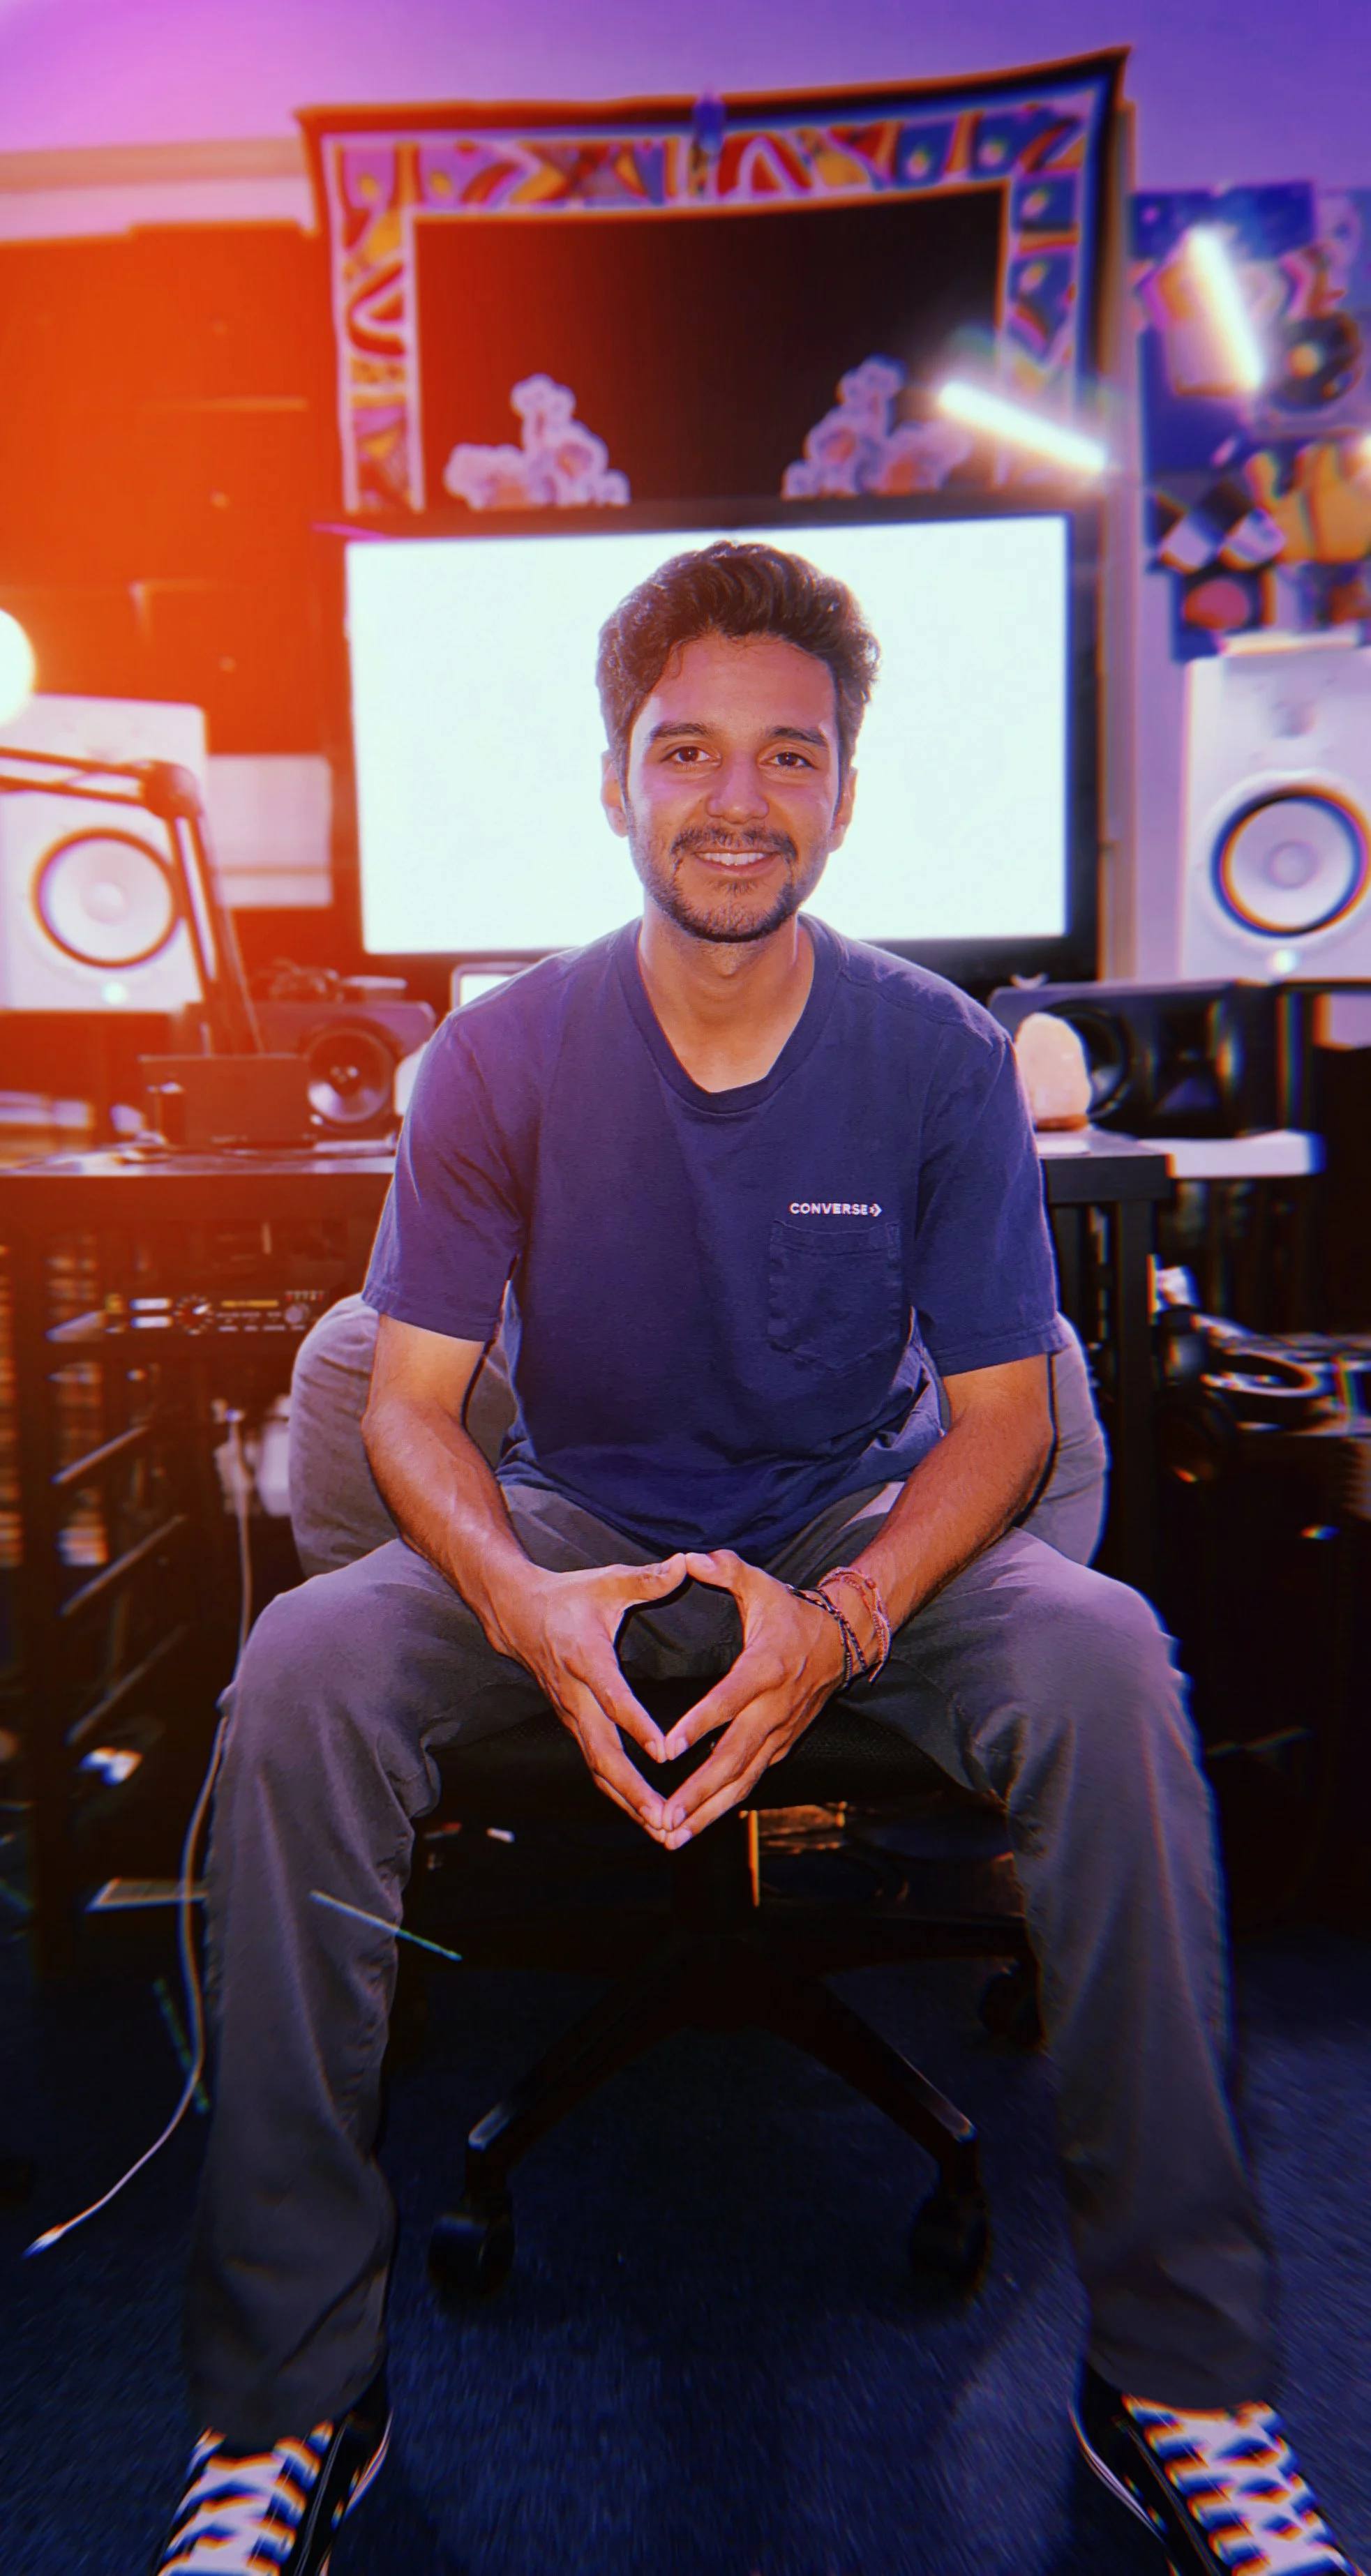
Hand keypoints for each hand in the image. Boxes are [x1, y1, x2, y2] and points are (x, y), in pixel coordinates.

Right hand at [504, 1557, 687, 1838]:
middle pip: (603, 1753)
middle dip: (634, 1790)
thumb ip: (647, 1579)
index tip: (664, 1752)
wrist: (517, 1614)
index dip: (637, 1725)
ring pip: (598, 1770)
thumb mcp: (607, 1580)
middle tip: (666, 1818)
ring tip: (664, 1831)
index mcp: (587, 1659)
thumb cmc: (570, 1596)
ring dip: (629, 1803)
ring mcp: (573, 1716)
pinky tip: (647, 1818)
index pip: (613, 1698)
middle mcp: (576, 1696)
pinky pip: (597, 1767)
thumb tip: (686, 1564)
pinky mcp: (575, 1726)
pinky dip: (620, 1795)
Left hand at [655, 1551, 847, 1848]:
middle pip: (733, 1758)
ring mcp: (780, 1732)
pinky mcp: (783, 1744)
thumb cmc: (791, 1610)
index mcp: (763, 1668)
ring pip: (743, 1780)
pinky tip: (698, 1824)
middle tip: (663, 1817)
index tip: (666, 1749)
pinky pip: (753, 1779)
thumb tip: (689, 1557)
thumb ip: (725, 1569)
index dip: (698, 1724)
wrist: (844, 1640)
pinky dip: (727, 1804)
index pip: (727, 1700)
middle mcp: (774, 1708)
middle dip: (697, 1791)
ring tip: (673, 1836)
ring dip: (708, 1811)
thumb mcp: (760, 1583)